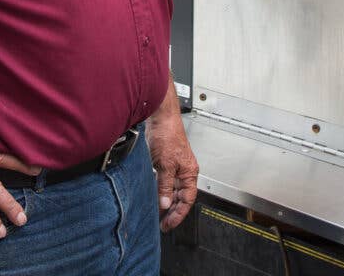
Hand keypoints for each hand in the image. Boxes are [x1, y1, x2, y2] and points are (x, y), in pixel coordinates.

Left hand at [149, 109, 198, 231]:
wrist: (159, 118)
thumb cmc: (167, 135)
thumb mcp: (164, 165)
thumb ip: (165, 186)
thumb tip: (165, 204)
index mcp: (189, 173)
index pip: (187, 200)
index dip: (178, 214)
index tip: (169, 224)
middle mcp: (184, 171)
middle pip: (181, 197)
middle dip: (173, 211)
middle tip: (163, 223)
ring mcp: (175, 166)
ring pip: (173, 190)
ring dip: (166, 202)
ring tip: (158, 213)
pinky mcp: (165, 161)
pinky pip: (165, 182)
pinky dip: (161, 190)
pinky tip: (154, 195)